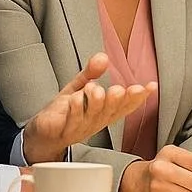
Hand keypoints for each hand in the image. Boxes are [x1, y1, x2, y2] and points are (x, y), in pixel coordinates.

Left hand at [22, 52, 155, 163]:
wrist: (42, 134)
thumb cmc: (64, 112)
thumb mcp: (79, 87)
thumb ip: (91, 73)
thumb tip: (103, 56)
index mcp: (104, 112)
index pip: (125, 105)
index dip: (138, 97)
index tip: (150, 86)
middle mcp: (97, 121)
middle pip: (112, 111)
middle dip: (119, 100)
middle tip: (120, 89)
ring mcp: (81, 128)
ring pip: (94, 116)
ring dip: (97, 102)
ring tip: (95, 89)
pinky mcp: (64, 131)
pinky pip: (72, 121)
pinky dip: (75, 108)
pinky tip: (76, 98)